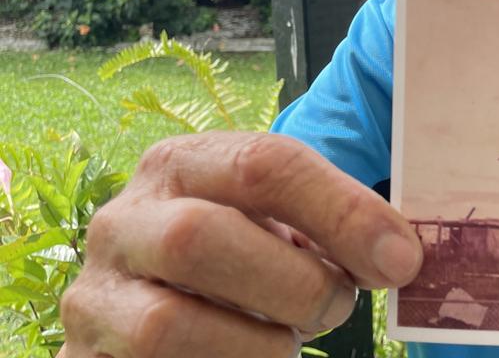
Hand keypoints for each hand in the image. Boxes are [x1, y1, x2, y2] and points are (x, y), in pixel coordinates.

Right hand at [59, 132, 422, 357]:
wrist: (154, 323)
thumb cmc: (242, 267)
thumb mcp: (280, 228)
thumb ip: (333, 228)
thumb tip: (400, 256)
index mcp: (183, 164)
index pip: (264, 164)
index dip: (342, 213)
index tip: (400, 259)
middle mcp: (123, 220)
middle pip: (198, 237)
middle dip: (291, 282)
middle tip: (338, 307)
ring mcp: (93, 296)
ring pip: (165, 325)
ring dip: (254, 344)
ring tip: (287, 344)